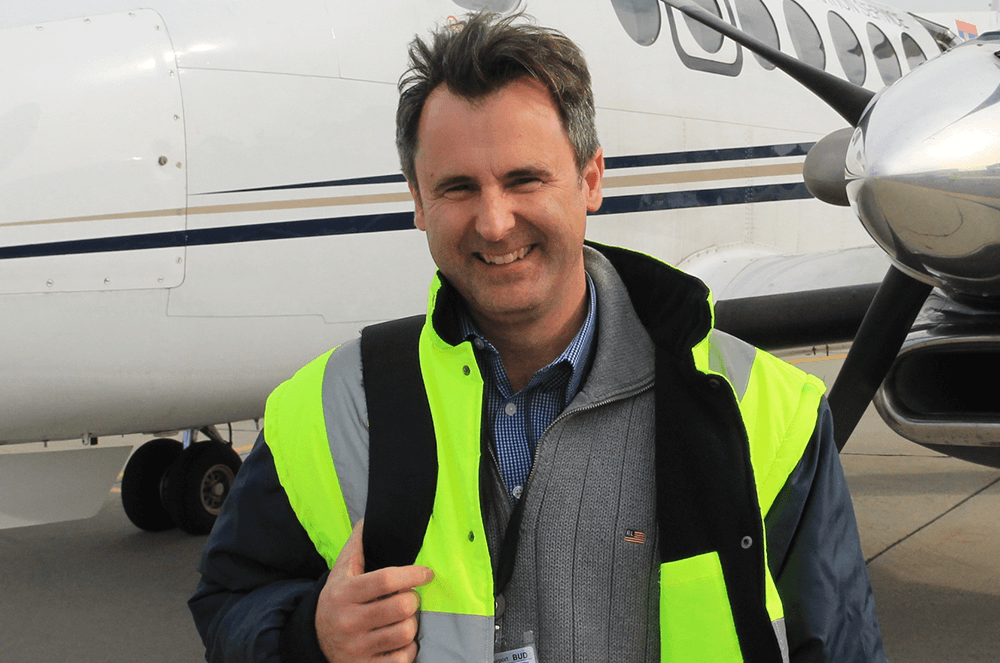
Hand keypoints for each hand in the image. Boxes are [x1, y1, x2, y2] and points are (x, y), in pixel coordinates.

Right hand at [315, 519, 434, 662]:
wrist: (314, 642)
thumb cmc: (337, 600)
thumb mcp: (340, 573)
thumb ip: (356, 546)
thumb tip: (369, 518)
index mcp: (344, 594)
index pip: (386, 579)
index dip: (412, 574)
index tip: (426, 573)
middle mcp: (349, 621)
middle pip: (402, 607)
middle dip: (412, 600)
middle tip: (408, 598)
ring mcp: (357, 647)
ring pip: (406, 632)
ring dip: (411, 624)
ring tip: (402, 619)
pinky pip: (403, 658)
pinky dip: (408, 649)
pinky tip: (398, 640)